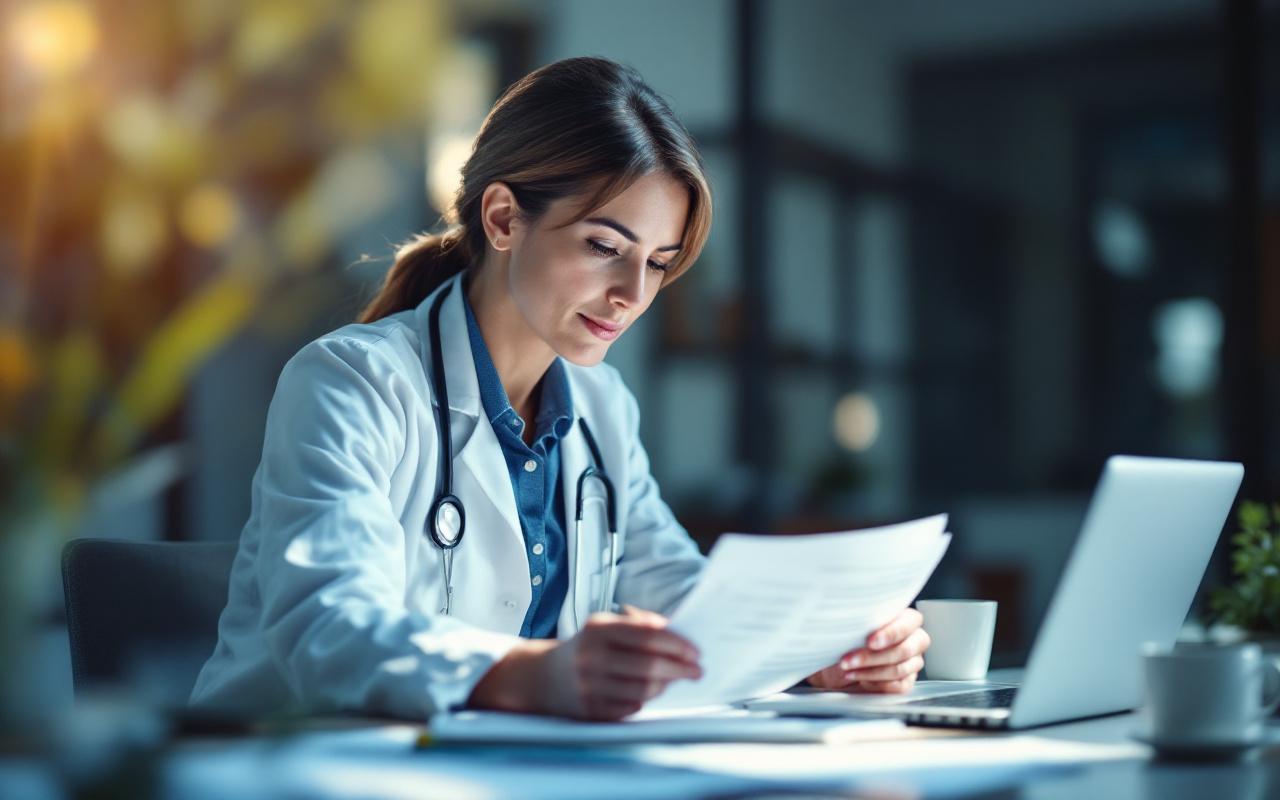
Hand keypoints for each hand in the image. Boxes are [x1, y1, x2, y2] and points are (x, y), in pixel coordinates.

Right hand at [467, 605, 701, 719]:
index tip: (695, 652)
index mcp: (598, 629)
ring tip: (673, 680)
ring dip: (665, 686)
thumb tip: (675, 631)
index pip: (647, 635)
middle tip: (696, 670)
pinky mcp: (590, 710)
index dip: (677, 644)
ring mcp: (589, 686)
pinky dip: (646, 700)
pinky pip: (630, 708)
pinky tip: (650, 692)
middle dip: (680, 668)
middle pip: (649, 665)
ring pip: (643, 690)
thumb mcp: (604, 625)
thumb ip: (638, 624)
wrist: (542, 677)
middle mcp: (591, 656)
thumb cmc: (584, 648)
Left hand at [805, 608, 929, 693]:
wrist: (838, 664)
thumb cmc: (848, 639)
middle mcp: (914, 639)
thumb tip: (853, 627)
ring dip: (869, 672)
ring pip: (898, 669)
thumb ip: (860, 625)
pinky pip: (898, 686)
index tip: (869, 642)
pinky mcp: (907, 680)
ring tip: (848, 670)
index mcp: (906, 618)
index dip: (890, 634)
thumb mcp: (851, 627)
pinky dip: (876, 684)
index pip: (909, 623)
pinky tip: (861, 680)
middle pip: (904, 650)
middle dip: (873, 657)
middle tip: (849, 660)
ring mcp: (913, 661)